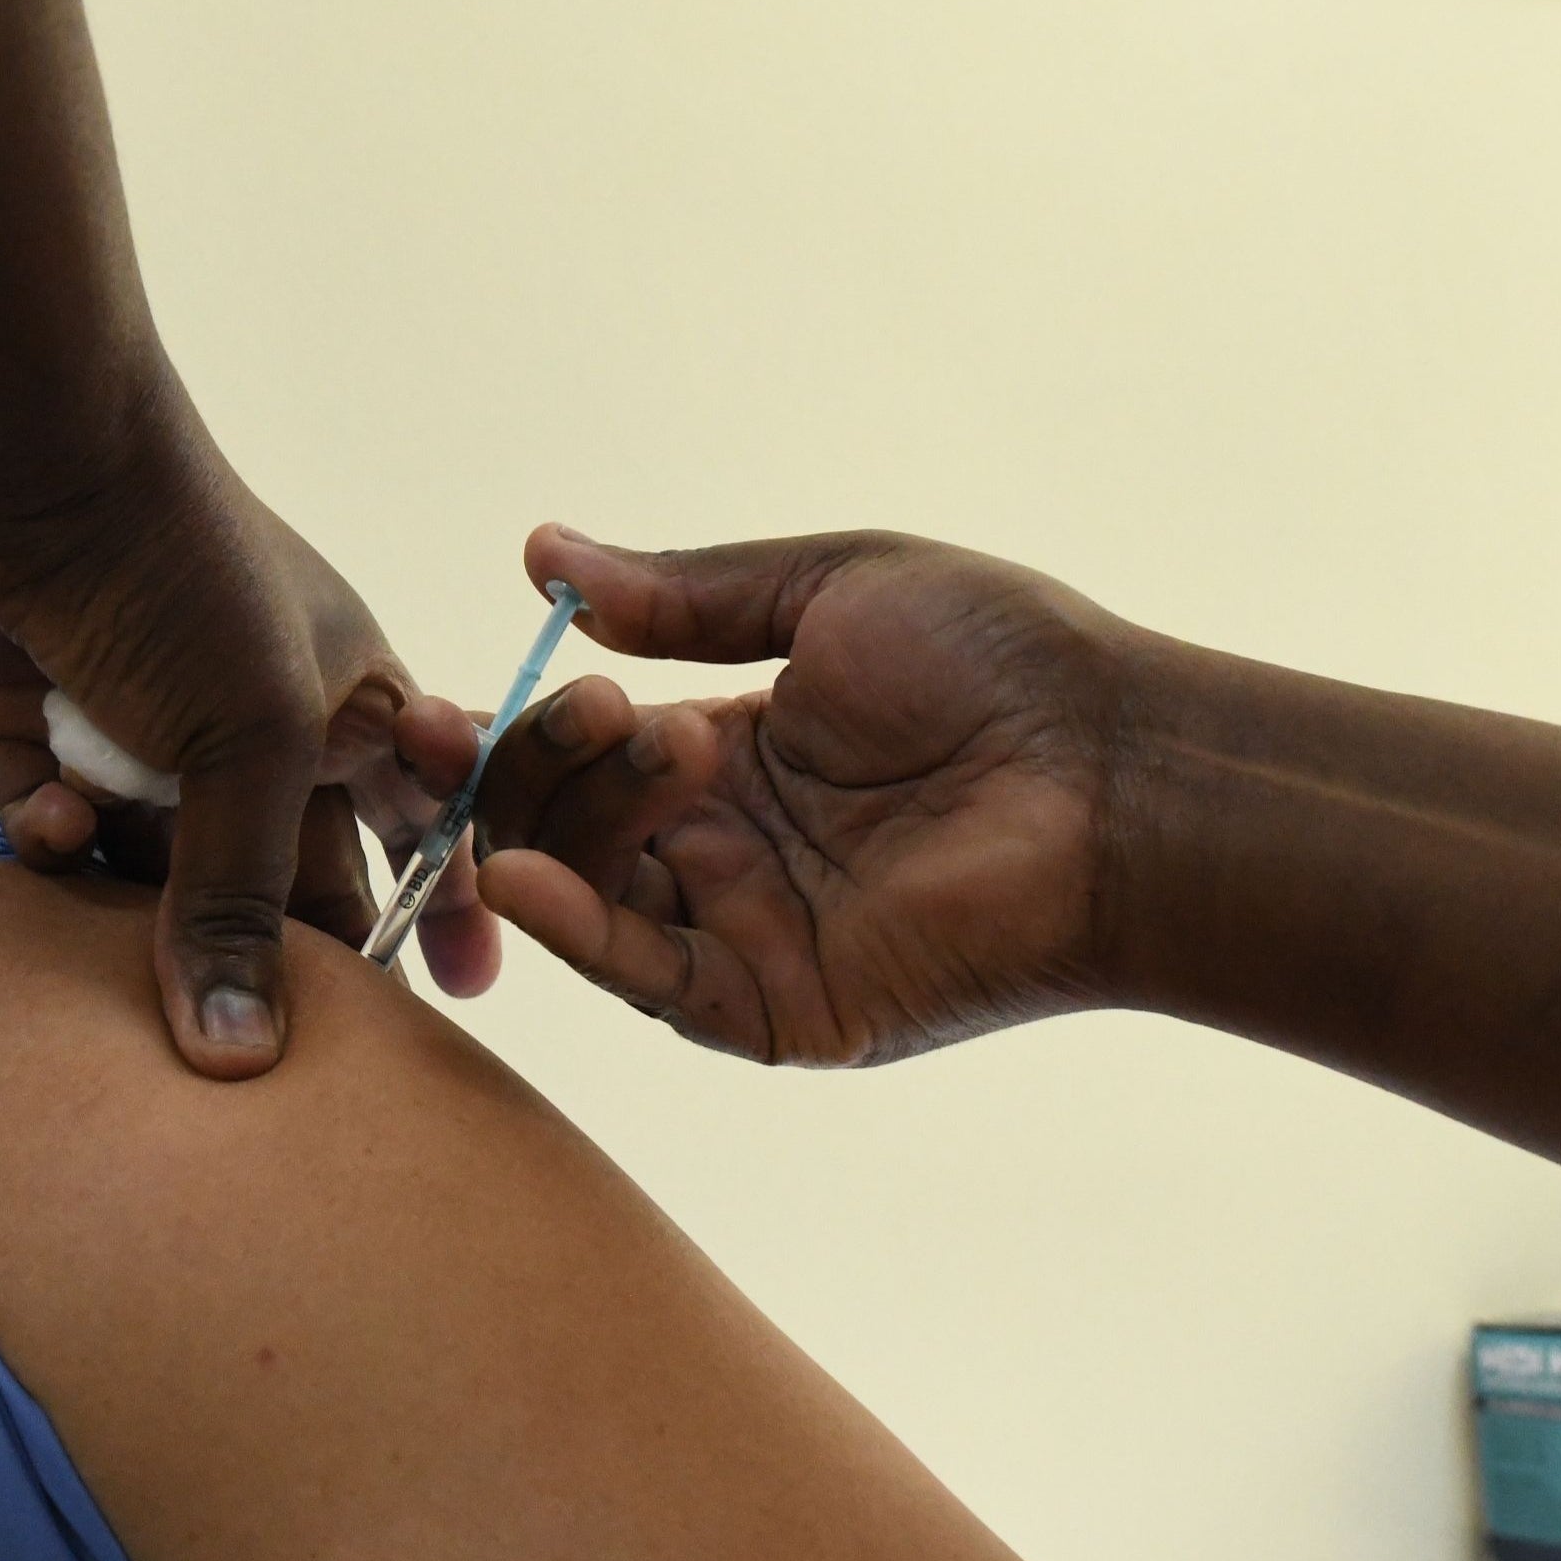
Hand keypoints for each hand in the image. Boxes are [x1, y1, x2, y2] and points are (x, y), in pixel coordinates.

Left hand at [0, 404, 496, 1076]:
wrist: (16, 455)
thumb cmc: (179, 576)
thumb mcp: (248, 745)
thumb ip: (241, 904)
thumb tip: (242, 1060)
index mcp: (344, 695)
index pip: (416, 816)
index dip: (441, 897)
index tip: (457, 995)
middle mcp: (246, 715)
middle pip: (273, 866)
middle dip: (268, 939)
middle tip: (264, 1036)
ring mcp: (136, 720)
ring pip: (148, 861)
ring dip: (136, 896)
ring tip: (132, 941)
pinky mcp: (33, 723)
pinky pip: (55, 827)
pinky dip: (54, 834)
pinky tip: (51, 817)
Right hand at [469, 526, 1139, 1064]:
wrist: (1117, 774)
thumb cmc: (1006, 668)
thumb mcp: (827, 590)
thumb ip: (683, 595)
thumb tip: (544, 554)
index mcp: (732, 758)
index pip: (576, 758)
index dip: (505, 734)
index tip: (443, 702)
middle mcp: (724, 852)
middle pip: (560, 827)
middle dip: (521, 769)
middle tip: (549, 714)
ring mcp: (743, 934)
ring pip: (586, 894)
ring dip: (559, 824)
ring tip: (607, 755)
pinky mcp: (771, 1006)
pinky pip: (643, 978)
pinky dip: (573, 931)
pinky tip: (528, 876)